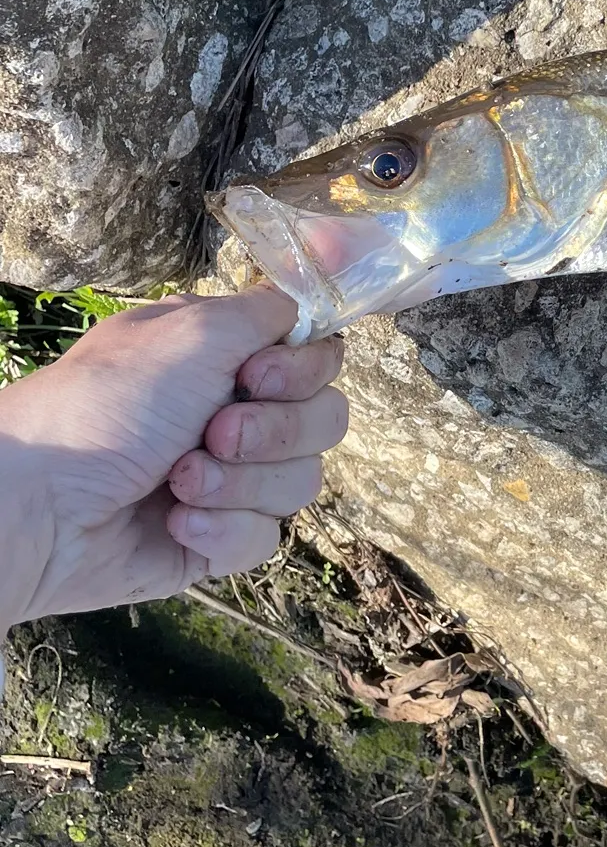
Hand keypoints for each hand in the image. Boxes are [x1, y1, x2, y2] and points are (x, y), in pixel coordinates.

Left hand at [0, 286, 345, 626]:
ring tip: (178, 483)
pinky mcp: (220, 537)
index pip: (320, 360)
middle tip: (212, 433)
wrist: (42, 506)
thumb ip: (270, 310)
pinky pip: (265, 535)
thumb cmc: (107, 405)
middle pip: (324, 421)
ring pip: (301, 482)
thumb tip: (308, 310)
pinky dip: (222, 528)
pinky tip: (176, 522)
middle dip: (274, 433)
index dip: (302, 374)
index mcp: (231, 356)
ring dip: (240, 483)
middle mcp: (237, 410)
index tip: (255, 379)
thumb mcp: (194, 330)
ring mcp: (232, 476)